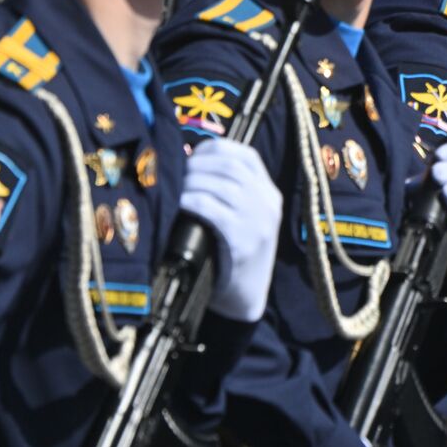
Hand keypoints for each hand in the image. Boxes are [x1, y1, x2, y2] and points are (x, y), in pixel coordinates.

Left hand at [181, 138, 281, 321]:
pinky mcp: (244, 241)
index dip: (217, 150)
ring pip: (223, 185)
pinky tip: (181, 204)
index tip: (193, 156)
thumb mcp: (244, 218)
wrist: (245, 297)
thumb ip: (228, 194)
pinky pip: (214, 210)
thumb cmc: (233, 255)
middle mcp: (269, 203)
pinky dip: (194, 201)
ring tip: (176, 190)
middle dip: (199, 165)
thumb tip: (190, 166)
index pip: (248, 156)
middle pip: (232, 167)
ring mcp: (259, 222)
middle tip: (177, 174)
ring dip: (193, 182)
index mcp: (270, 193)